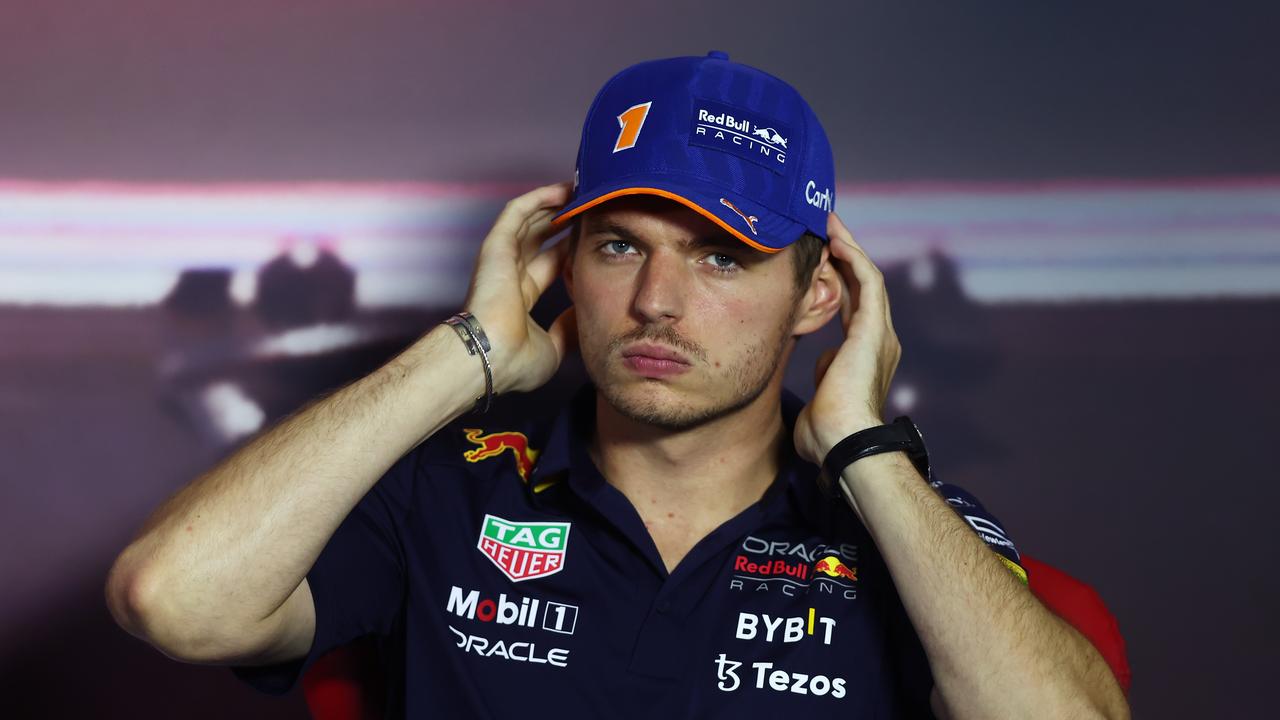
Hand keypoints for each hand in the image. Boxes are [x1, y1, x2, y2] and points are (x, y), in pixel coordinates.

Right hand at [460, 182, 577, 393]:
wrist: (490, 357)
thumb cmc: (515, 361)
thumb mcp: (555, 347)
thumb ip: (568, 328)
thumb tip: (584, 315)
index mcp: (519, 299)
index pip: (549, 264)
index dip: (570, 248)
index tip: (593, 236)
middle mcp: (509, 275)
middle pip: (539, 237)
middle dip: (563, 220)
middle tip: (590, 206)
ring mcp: (500, 259)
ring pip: (529, 220)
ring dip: (553, 203)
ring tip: (581, 190)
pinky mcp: (496, 245)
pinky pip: (518, 211)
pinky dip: (539, 198)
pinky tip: (563, 189)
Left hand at [792, 213, 901, 464]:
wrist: (843, 442)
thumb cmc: (827, 433)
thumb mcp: (823, 397)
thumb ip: (825, 375)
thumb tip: (823, 362)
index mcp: (866, 356)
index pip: (855, 308)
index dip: (841, 281)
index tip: (822, 259)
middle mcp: (880, 340)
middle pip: (864, 286)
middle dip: (845, 256)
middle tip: (826, 228)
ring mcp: (880, 333)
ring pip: (867, 277)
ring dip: (849, 247)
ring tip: (830, 222)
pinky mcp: (875, 329)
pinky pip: (868, 281)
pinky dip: (853, 256)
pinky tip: (836, 237)